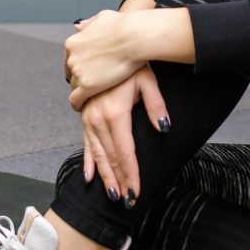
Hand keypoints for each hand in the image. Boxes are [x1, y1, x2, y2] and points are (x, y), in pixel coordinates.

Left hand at [64, 10, 145, 108]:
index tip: (86, 72)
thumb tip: (78, 26)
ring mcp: (79, 72)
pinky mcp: (87, 86)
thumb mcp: (103, 17)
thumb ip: (89, 24)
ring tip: (91, 97)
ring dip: (82, 91)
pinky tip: (83, 107)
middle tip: (91, 85)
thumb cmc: (124, 25)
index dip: (79, 67)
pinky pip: (76, 100)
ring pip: (75, 87)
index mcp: (74, 42)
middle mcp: (72, 57)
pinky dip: (79, 104)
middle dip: (81, 79)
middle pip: (71, 74)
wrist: (134, 36)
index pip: (70, 60)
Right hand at [79, 64, 169, 206]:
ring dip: (105, 176)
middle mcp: (98, 119)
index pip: (125, 153)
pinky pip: (86, 144)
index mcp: (114, 114)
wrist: (107, 48)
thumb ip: (156, 106)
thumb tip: (164, 128)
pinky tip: (88, 178)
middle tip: (127, 201)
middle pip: (111, 158)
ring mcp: (89, 119)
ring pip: (98, 155)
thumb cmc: (130, 64)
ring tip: (113, 194)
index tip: (136, 193)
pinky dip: (88, 162)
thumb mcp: (148, 80)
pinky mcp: (85, 117)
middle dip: (119, 181)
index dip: (131, 175)